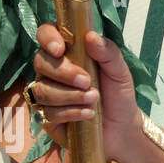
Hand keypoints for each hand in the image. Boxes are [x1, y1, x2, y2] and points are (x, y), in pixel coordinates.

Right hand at [31, 25, 140, 154]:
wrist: (122, 128)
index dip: (48, 38)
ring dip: (70, 95)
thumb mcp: (119, 71)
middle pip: (41, 62)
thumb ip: (108, 52)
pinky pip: (48, 112)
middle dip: (64, 73)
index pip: (47, 34)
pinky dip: (71, 112)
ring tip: (94, 99)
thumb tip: (90, 36)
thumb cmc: (119, 95)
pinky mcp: (47, 118)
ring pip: (42, 89)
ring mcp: (48, 94)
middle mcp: (54, 72)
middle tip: (87, 81)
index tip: (60, 49)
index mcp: (70, 53)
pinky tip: (88, 114)